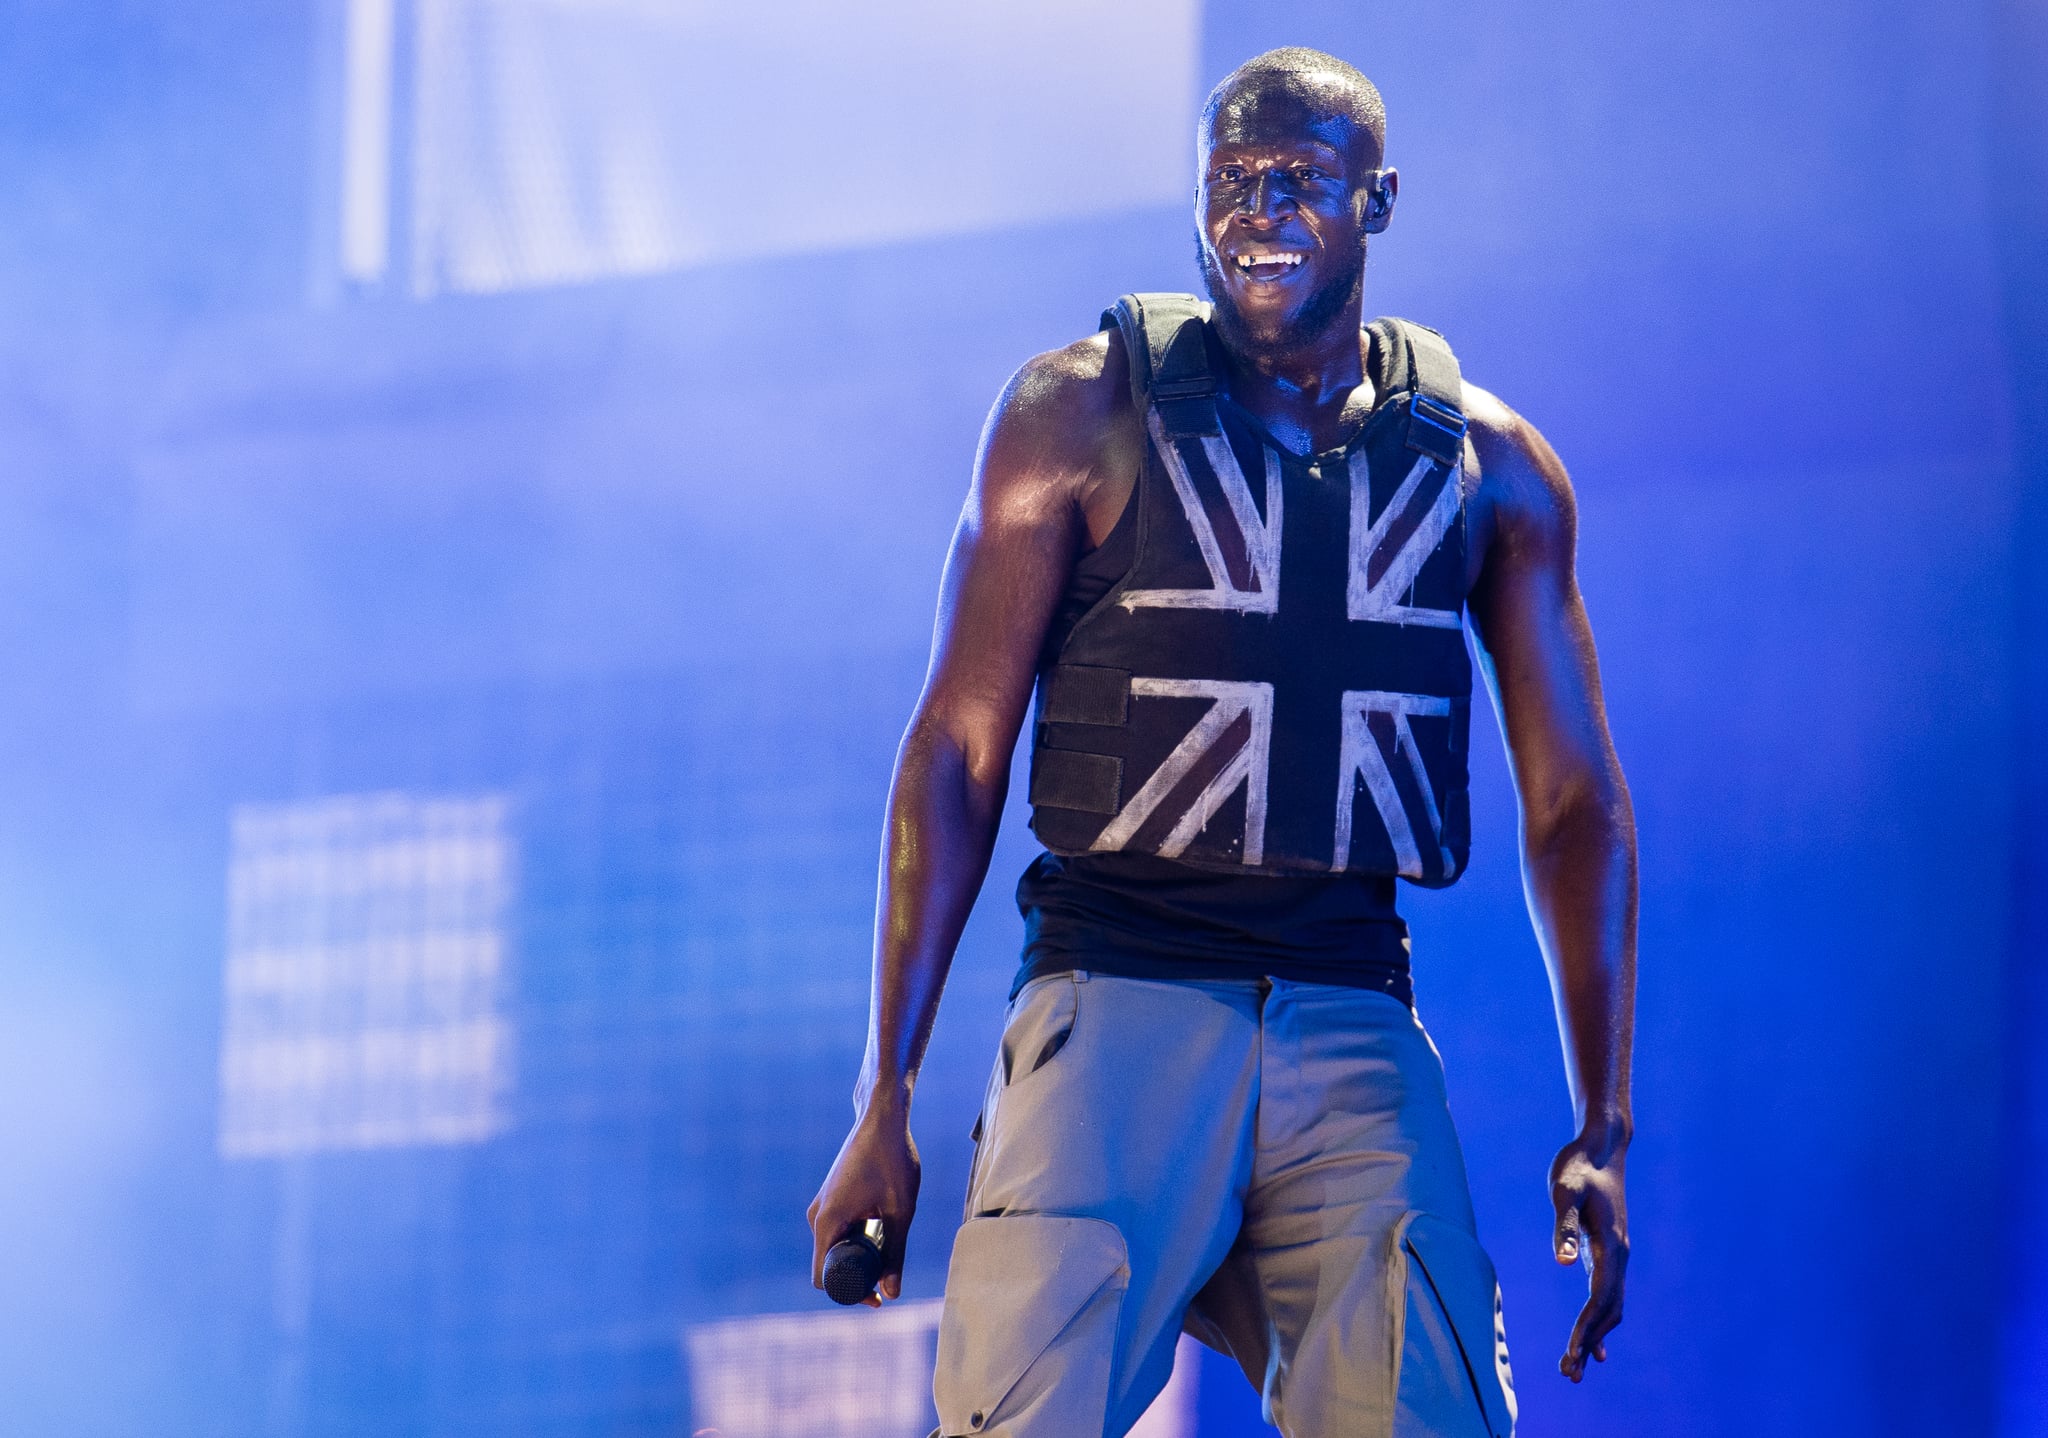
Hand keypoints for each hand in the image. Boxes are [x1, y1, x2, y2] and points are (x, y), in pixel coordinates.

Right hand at [808, 1105, 920, 1306]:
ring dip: (857, 1256)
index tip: (876, 1297)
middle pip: (827, 1264)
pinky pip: (836, 1231)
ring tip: (888, 1249)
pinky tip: (880, 1232)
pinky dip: (855, 1240)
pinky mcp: (830, 1198)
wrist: (882, 1118)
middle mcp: (817, 1215)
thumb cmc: (893, 1159)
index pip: (823, 1278)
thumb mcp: (900, 1212)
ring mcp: (821, 1205)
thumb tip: (893, 1293)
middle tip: (887, 1278)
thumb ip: (895, 1254)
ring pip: (833, 1247)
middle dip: (856, 1276)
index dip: (849, 1294)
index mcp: (827, 1221)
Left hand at [1549, 1125, 1627, 1380]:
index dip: (1586, 1329)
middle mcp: (1619, 1257)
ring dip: (1594, 1338)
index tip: (1571, 1354)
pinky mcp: (1608, 1252)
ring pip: (1610, 1308)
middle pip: (1608, 1312)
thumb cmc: (1578, 1167)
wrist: (1601, 1148)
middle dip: (1589, 1344)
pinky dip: (1600, 1322)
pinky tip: (1592, 1342)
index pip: (1599, 1298)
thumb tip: (1563, 1263)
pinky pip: (1608, 1296)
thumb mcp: (1564, 1191)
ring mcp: (1616, 1256)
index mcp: (1610, 1247)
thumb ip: (1564, 1226)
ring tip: (1576, 1368)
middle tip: (1568, 1375)